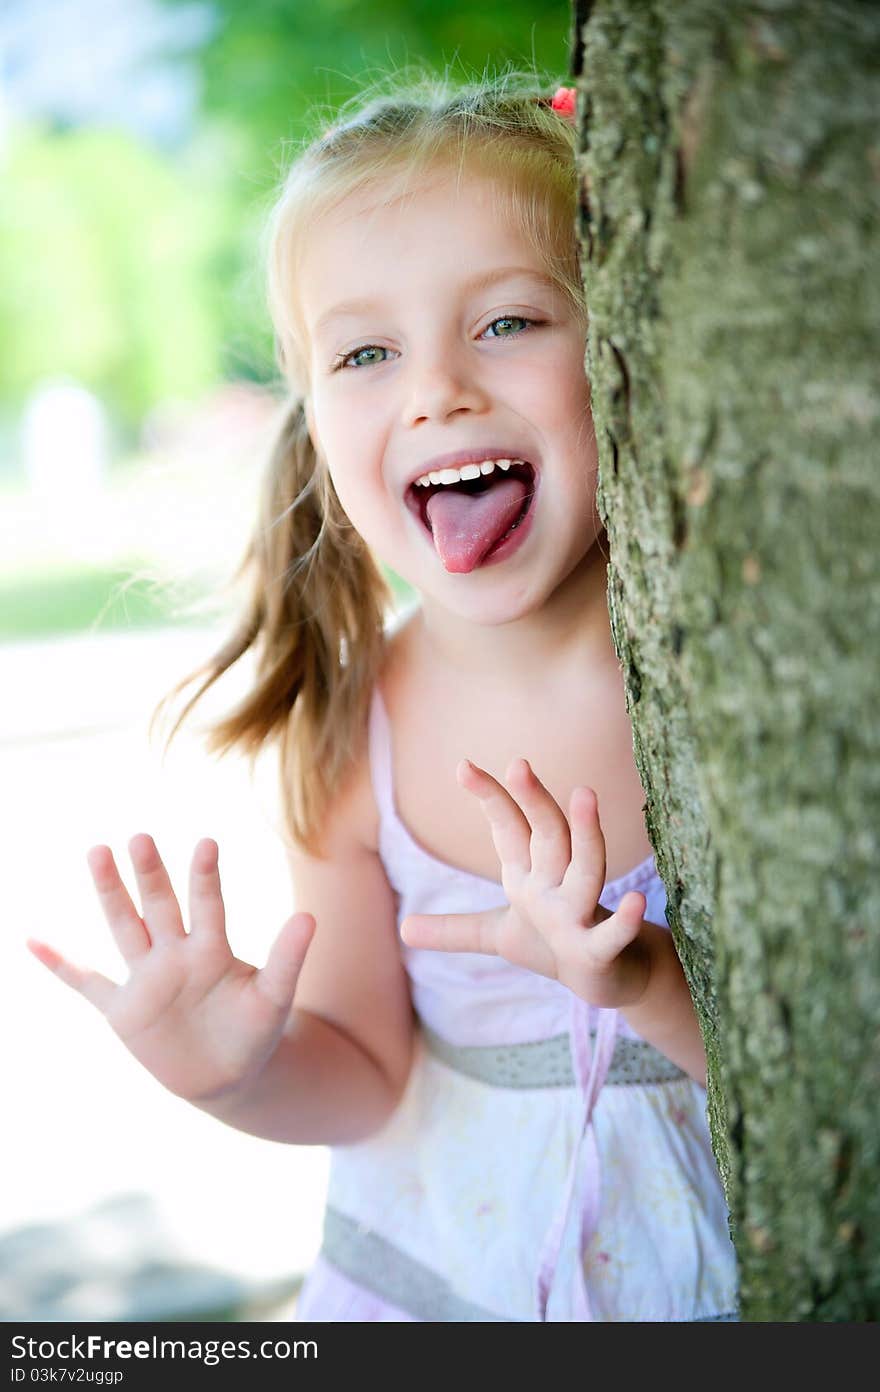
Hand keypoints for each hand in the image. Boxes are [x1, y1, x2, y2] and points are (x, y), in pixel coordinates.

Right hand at [27, 835, 315, 1102]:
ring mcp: (146, 978)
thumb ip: (287, 958)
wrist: (229, 1077)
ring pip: (125, 927)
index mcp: (213, 949)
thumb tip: (309, 917)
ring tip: (98, 852)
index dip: (206, 877)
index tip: (207, 844)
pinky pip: (87, 983)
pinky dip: (61, 965)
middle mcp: (176, 954)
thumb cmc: (255, 1031)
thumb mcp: (275, 997)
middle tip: (140, 838)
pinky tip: (33, 939)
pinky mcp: (124, 1010)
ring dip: (111, 893)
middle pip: (159, 906)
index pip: (208, 904)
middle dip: (150, 874)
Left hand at [400, 759, 650, 1008]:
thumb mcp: (497, 935)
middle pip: (549, 836)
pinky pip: (614, 934)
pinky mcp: (601, 950)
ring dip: (587, 833)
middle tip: (519, 764)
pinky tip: (639, 899)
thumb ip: (453, 931)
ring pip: (587, 869)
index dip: (491, 798)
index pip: (510, 828)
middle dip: (535, 801)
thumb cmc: (553, 946)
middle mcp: (557, 885)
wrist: (608, 981)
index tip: (463, 766)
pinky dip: (626, 920)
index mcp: (530, 875)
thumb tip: (402, 929)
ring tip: (585, 793)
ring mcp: (581, 914)